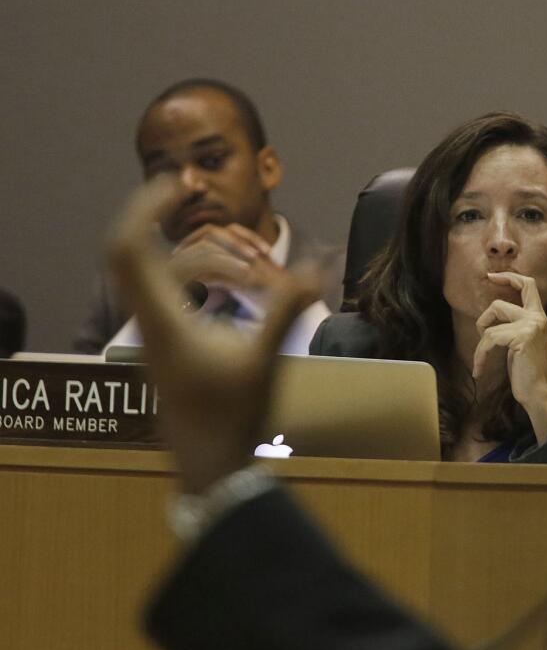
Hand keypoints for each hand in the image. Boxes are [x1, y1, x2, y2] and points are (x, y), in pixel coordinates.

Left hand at [107, 178, 318, 493]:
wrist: (209, 465)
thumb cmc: (235, 416)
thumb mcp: (267, 358)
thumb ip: (289, 307)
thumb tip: (318, 264)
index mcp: (163, 319)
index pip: (130, 247)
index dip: (146, 206)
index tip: (178, 184)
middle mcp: (147, 320)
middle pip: (126, 249)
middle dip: (152, 211)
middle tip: (186, 188)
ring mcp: (149, 332)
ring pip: (145, 269)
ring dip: (177, 244)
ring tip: (223, 236)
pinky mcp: (159, 342)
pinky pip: (158, 288)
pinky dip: (183, 268)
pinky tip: (217, 272)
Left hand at [472, 272, 546, 442]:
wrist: (539, 393)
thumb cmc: (528, 372)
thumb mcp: (523, 343)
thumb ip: (515, 326)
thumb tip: (492, 318)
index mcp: (539, 317)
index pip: (528, 285)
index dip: (509, 277)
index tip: (492, 277)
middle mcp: (537, 318)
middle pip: (498, 304)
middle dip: (483, 319)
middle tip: (479, 333)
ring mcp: (530, 326)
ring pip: (490, 326)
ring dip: (480, 346)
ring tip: (481, 361)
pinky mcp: (522, 337)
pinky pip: (489, 339)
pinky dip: (480, 355)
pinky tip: (480, 370)